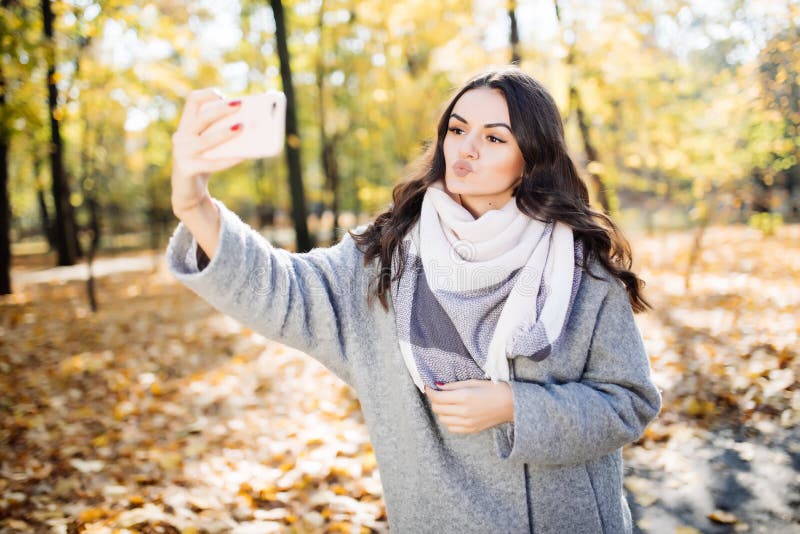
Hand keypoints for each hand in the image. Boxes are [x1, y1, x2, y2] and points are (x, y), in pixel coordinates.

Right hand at [170, 88, 245, 216]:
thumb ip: (221, 132)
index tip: (223, 95)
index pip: (192, 101)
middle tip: (240, 105)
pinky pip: (211, 164)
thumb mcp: (210, 144)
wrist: (188, 190)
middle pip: (201, 117)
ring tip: (242, 128)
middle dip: (221, 110)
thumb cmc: (204, 161)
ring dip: (225, 133)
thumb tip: (251, 124)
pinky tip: (242, 157)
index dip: (207, 95)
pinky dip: (228, 160)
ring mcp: (182, 153)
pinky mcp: (187, 169)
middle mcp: (181, 136)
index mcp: (186, 125)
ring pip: (206, 140)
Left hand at [425, 379, 513, 433]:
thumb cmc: (494, 389)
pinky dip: (449, 420)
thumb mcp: (473, 382)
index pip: (437, 397)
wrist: (511, 405)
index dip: (430, 391)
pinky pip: (451, 427)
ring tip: (447, 403)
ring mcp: (467, 423)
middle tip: (438, 393)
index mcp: (464, 397)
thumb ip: (453, 385)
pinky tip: (454, 413)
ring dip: (441, 410)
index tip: (429, 386)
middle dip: (434, 400)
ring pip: (442, 419)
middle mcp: (464, 412)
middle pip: (437, 408)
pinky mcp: (471, 429)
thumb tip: (438, 386)